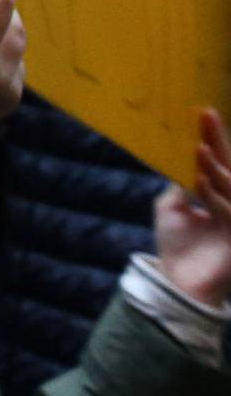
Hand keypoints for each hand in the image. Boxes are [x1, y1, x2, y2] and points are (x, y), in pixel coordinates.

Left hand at [155, 110, 230, 308]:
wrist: (177, 283)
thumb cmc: (176, 247)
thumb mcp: (171, 207)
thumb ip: (180, 183)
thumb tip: (182, 155)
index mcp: (218, 197)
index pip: (217, 162)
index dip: (212, 138)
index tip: (203, 112)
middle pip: (228, 169)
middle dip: (218, 142)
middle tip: (207, 117)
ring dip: (215, 168)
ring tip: (199, 150)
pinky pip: (230, 212)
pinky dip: (215, 196)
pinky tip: (199, 181)